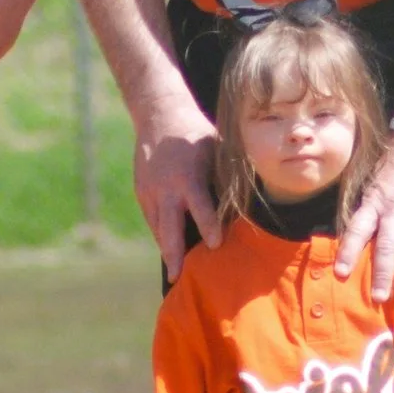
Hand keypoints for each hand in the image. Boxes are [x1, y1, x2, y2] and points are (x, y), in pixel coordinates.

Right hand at [131, 83, 221, 280]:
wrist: (159, 114)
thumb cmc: (197, 133)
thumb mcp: (217, 148)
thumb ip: (228, 175)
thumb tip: (252, 200)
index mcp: (188, 176)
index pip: (199, 207)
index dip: (209, 226)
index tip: (214, 245)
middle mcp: (166, 188)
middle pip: (169, 228)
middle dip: (174, 254)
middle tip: (178, 277)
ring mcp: (150, 191)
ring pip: (158, 228)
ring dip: (167, 249)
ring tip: (176, 271)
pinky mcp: (141, 192)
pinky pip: (152, 219)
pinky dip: (161, 233)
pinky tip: (170, 247)